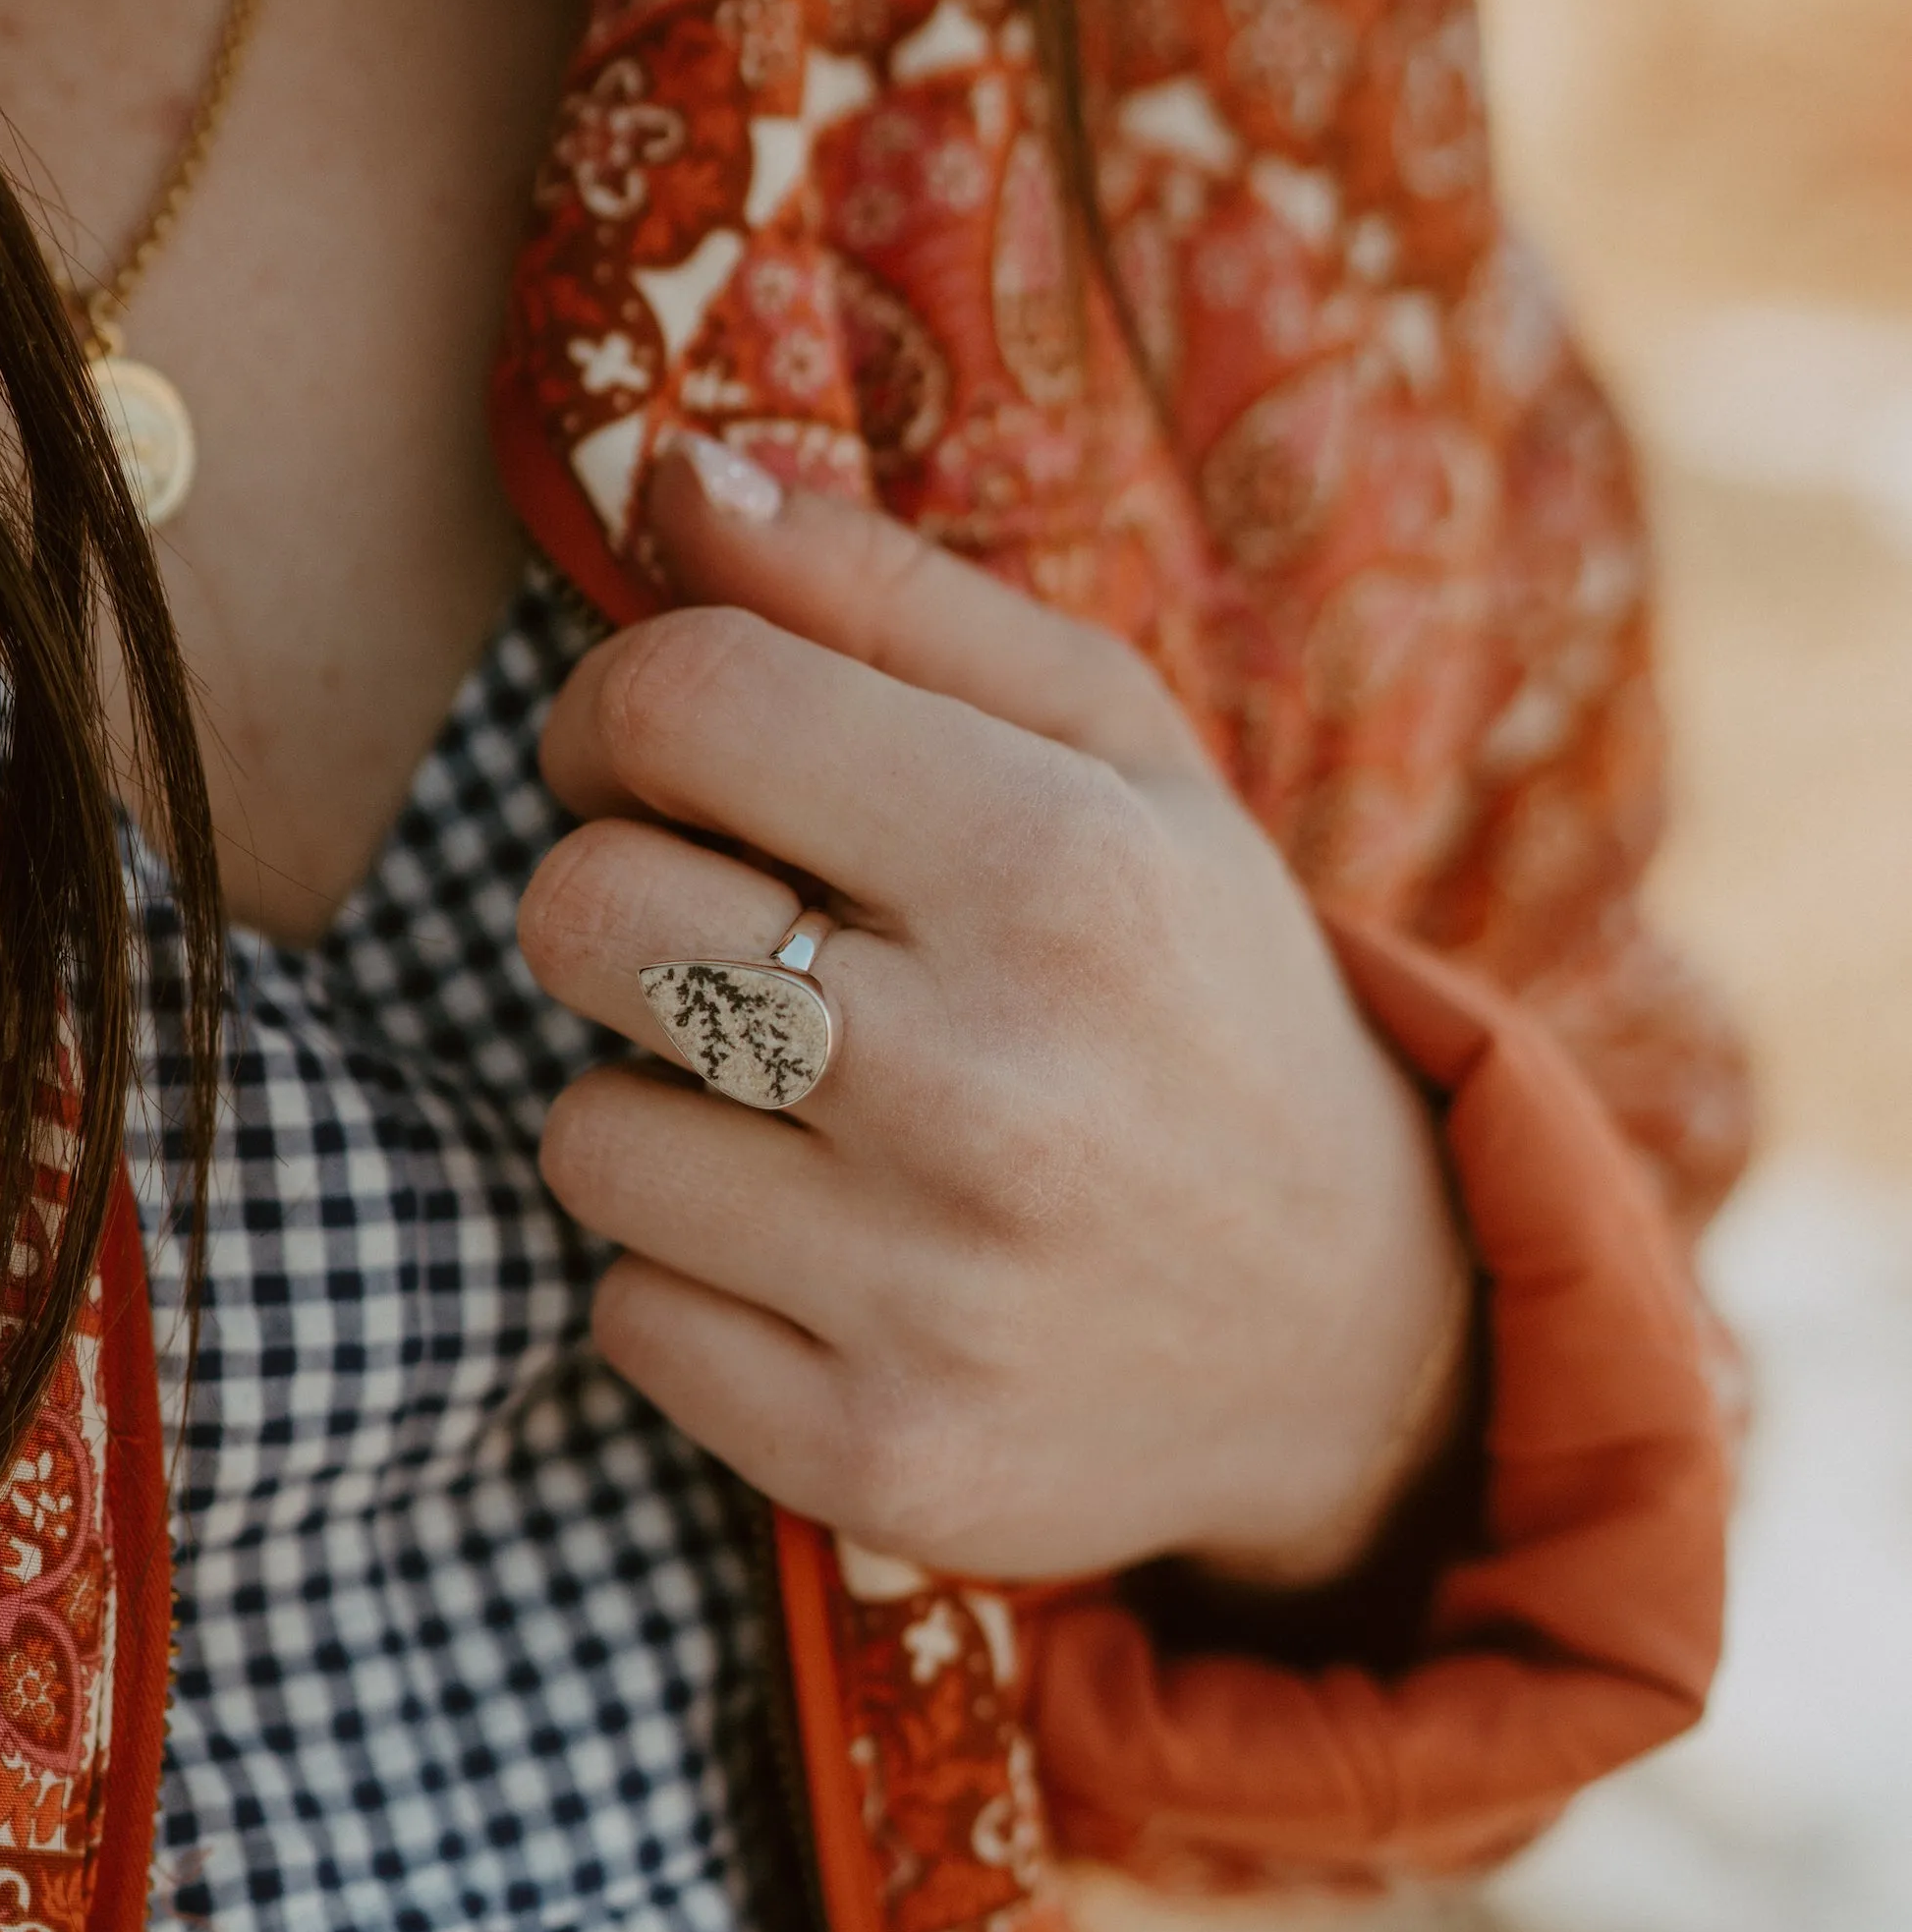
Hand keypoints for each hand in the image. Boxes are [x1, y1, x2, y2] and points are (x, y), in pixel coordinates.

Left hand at [516, 439, 1473, 1585]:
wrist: (1350, 1342)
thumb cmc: (1193, 994)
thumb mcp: (1115, 759)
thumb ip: (887, 600)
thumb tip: (670, 475)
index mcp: (1059, 868)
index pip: (680, 704)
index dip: (615, 714)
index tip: (659, 762)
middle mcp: (991, 1084)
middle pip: (580, 915)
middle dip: (615, 904)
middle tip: (720, 936)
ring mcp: (930, 1293)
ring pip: (581, 1135)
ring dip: (656, 1108)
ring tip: (799, 1115)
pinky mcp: (876, 1456)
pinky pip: (624, 1317)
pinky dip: (689, 1283)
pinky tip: (823, 1259)